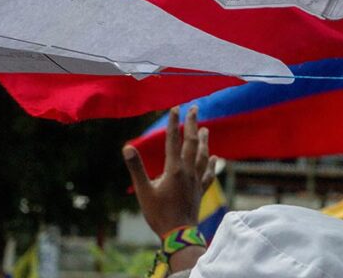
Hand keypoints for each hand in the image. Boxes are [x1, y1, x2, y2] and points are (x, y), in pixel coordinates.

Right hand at [122, 106, 216, 270]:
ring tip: (205, 129)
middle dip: (193, 124)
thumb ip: (136, 168)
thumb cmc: (158, 214)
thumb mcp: (143, 191)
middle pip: (192, 143)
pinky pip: (208, 174)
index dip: (174, 123)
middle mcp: (188, 172)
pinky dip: (212, 164)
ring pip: (203, 156)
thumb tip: (127, 147)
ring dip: (204, 141)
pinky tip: (215, 158)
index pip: (173, 141)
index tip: (175, 108)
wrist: (179, 235)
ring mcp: (196, 181)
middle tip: (194, 108)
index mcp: (174, 169)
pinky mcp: (200, 191)